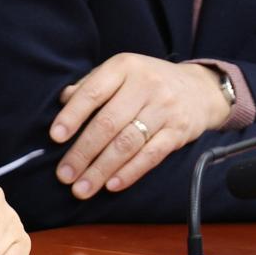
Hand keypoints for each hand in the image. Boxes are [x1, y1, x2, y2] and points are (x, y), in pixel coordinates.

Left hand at [51, 53, 230, 199]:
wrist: (200, 89)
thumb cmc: (147, 81)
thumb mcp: (120, 71)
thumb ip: (92, 84)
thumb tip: (62, 100)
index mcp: (123, 66)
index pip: (93, 92)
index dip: (72, 116)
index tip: (55, 137)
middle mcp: (145, 85)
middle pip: (108, 123)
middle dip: (82, 152)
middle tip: (64, 175)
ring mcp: (164, 109)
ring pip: (127, 144)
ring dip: (101, 169)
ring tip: (82, 188)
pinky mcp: (179, 132)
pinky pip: (151, 155)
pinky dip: (129, 172)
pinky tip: (111, 185)